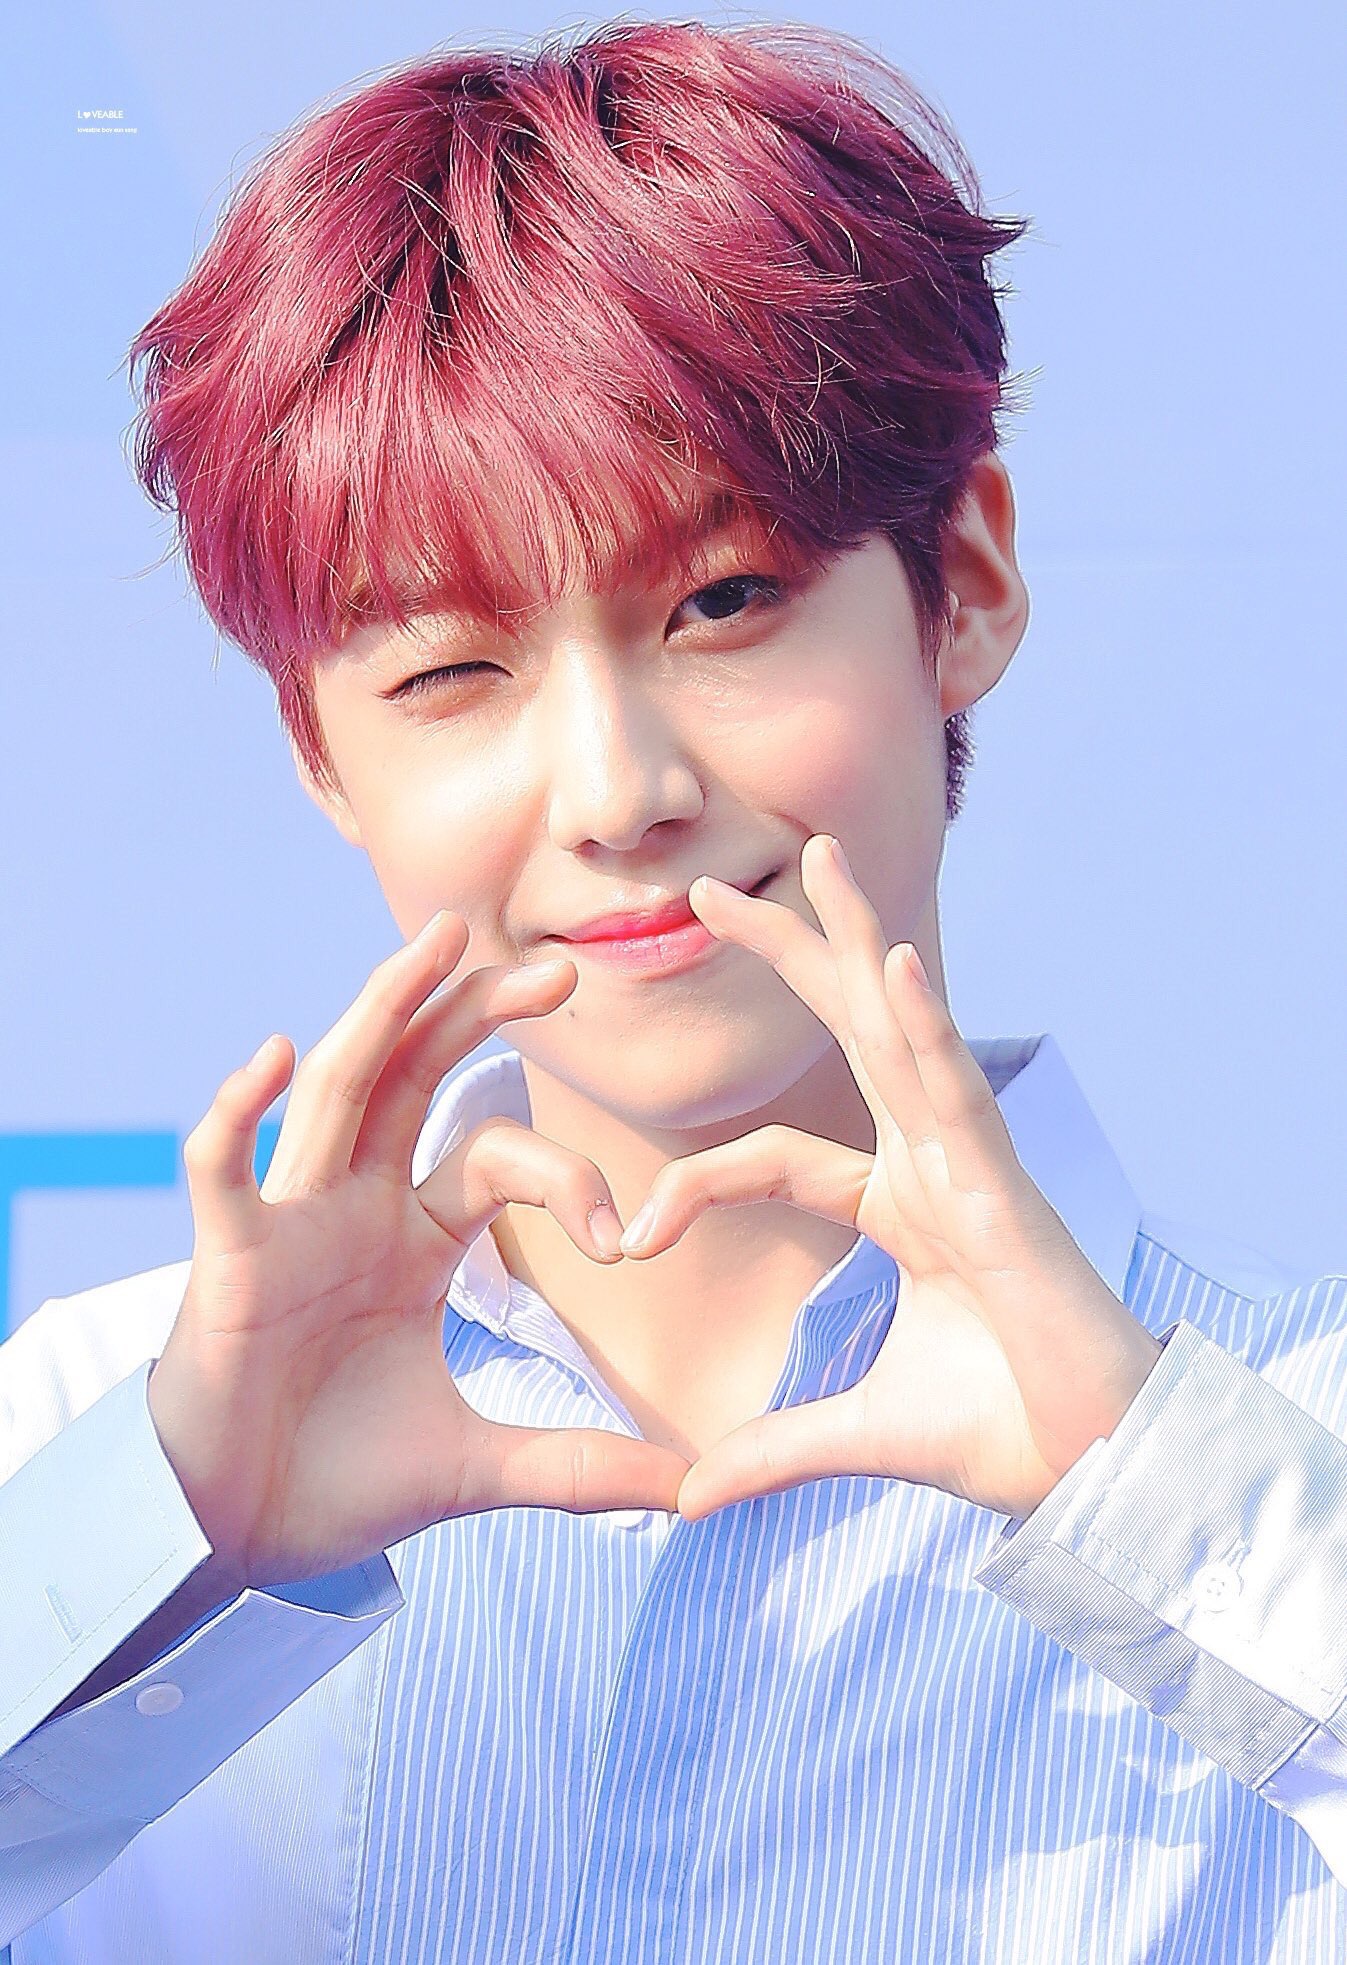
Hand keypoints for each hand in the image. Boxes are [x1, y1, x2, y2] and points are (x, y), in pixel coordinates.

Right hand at [149, 915, 688, 1592]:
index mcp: (416, 1238)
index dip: (566, 1179)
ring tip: (434, 942)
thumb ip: (578, 1464)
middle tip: (560, 968)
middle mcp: (356, 1208)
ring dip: (382, 1014)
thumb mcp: (478, 1467)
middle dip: (478, 1015)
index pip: (498, 1157)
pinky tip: (268, 1055)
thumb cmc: (338, 1481)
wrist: (232, 1538)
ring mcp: (290, 1225)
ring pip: (337, 1093)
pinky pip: (223, 1171)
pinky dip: (238, 1115)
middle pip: (419, 1079)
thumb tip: (692, 1490)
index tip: (622, 1244)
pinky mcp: (228, 1262)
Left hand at [618, 834, 1163, 1522]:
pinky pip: (955, 1095)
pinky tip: (888, 964)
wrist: (1102, 1474)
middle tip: (719, 892)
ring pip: (904, 1034)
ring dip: (860, 942)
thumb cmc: (1010, 1434)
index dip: (694, 1184)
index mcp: (900, 1207)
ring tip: (820, 860)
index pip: (774, 1159)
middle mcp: (932, 1166)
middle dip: (789, 958)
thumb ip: (776, 1448)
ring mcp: (971, 1168)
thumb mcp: (862, 1433)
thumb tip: (685, 1495)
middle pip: (847, 1040)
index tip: (628, 1237)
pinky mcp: (1004, 1192)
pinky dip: (922, 1027)